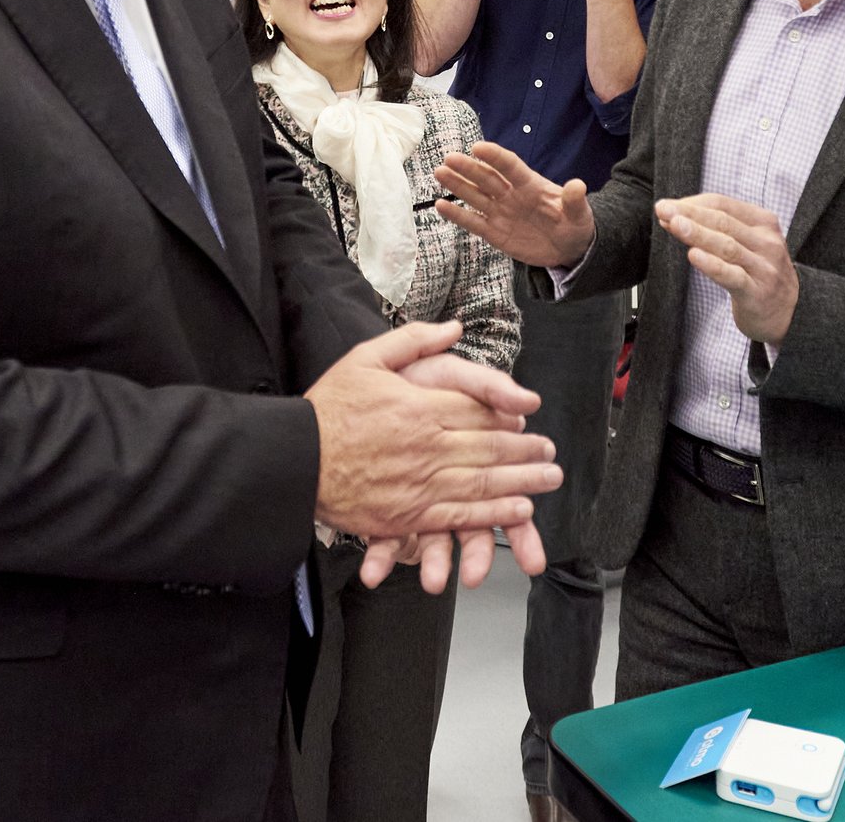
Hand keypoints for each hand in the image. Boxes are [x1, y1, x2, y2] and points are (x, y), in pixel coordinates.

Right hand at [307, 322, 562, 543]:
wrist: (294, 460)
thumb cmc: (328, 409)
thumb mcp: (366, 358)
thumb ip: (413, 340)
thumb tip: (452, 329)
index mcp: (419, 406)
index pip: (479, 408)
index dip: (510, 413)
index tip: (530, 417)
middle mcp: (426, 446)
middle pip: (491, 446)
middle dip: (527, 450)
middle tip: (550, 451)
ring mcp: (419, 484)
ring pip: (484, 482)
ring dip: (523, 481)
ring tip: (547, 479)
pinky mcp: (407, 515)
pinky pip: (460, 516)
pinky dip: (493, 513)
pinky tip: (517, 509)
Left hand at [385, 349, 551, 591]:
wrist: (362, 387)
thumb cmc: (414, 381)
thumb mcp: (452, 373)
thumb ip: (490, 386)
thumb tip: (529, 403)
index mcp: (473, 458)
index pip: (505, 493)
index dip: (519, 516)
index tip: (527, 536)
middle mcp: (450, 485)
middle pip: (474, 528)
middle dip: (479, 554)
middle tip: (479, 575)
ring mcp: (419, 499)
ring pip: (433, 539)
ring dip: (433, 561)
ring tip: (432, 579)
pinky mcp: (386, 506)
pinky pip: (386, 537)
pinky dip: (382, 556)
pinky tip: (374, 571)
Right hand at [436, 141, 594, 267]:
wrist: (569, 249)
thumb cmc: (575, 225)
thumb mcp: (580, 215)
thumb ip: (574, 201)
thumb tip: (578, 185)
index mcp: (531, 185)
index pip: (510, 167)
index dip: (495, 157)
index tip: (478, 147)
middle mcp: (511, 195)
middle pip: (487, 178)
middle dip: (469, 169)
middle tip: (450, 158)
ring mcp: (501, 213)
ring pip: (476, 196)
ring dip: (458, 185)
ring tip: (440, 173)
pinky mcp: (494, 232)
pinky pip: (473, 222)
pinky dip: (457, 215)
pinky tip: (440, 205)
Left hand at [662, 194, 799, 344]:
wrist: (791, 312)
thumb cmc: (760, 272)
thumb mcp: (747, 243)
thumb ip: (716, 230)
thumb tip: (673, 217)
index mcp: (764, 222)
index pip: (723, 204)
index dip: (693, 203)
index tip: (667, 206)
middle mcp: (766, 242)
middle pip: (723, 222)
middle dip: (689, 214)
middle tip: (663, 209)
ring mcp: (763, 268)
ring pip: (727, 246)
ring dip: (698, 234)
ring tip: (674, 225)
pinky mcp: (757, 292)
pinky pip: (732, 276)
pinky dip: (712, 265)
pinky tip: (694, 256)